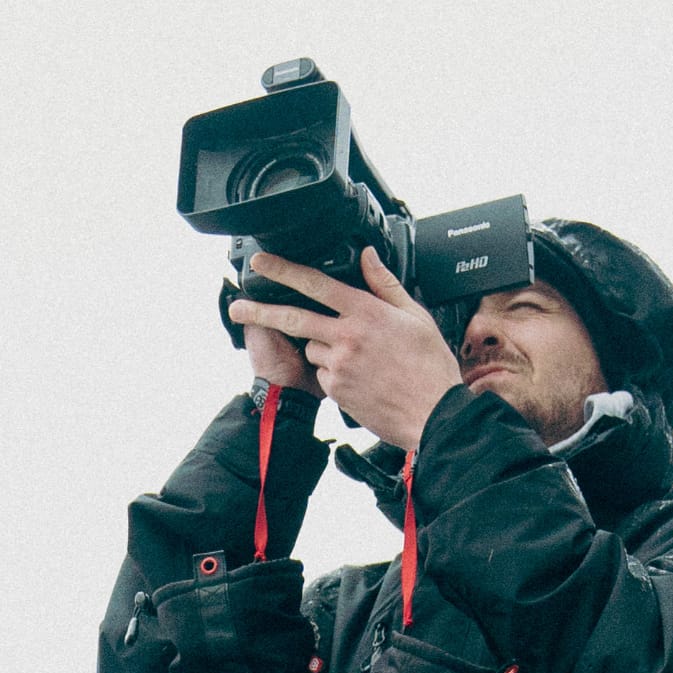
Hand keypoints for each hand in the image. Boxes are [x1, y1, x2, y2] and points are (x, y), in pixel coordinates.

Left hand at [227, 249, 461, 450]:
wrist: (433, 416)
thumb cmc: (429, 368)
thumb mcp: (416, 316)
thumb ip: (386, 284)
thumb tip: (368, 256)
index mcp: (366, 312)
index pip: (316, 284)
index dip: (284, 271)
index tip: (263, 264)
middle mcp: (347, 337)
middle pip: (294, 318)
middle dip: (262, 311)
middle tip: (239, 305)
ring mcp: (339, 366)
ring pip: (312, 348)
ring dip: (321, 348)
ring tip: (357, 357)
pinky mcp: (337, 392)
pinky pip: (324, 375)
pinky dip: (333, 373)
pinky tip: (360, 378)